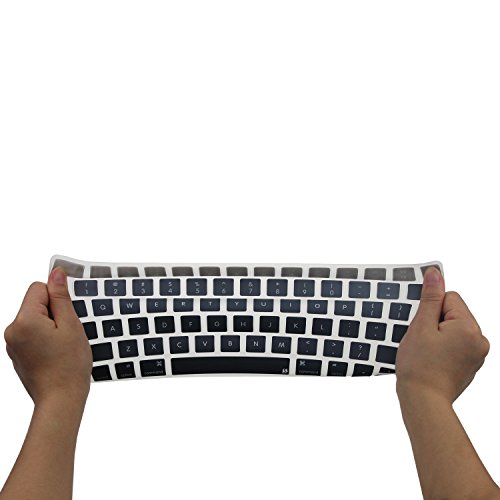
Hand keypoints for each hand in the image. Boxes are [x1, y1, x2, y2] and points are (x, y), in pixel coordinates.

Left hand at [4, 267, 91, 406]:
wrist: (60, 400)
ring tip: (63, 345)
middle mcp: (12, 331)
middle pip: (36, 304)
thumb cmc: (68, 366)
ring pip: (36, 320)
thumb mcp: (71, 325)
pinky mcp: (18, 354)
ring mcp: (13, 344)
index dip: (58, 298)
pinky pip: (33, 334)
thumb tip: (56, 273)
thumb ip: (61, 297)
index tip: (69, 314)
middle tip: (68, 332)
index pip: (39, 288)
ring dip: (52, 326)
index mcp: (23, 321)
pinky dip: (46, 338)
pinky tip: (57, 352)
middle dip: (55, 313)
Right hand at [396, 267, 489, 403]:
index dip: (429, 309)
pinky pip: (454, 344)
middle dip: (433, 322)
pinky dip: (441, 347)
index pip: (449, 298)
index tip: (421, 325)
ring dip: (436, 334)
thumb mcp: (420, 326)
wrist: (423, 401)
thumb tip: (435, 274)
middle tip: (422, 341)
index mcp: (470, 328)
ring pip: (452, 329)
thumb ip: (429, 298)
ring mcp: (476, 354)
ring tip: (425, 351)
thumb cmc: (420, 367)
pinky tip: (431, 358)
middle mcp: (479, 340)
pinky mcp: (470, 364)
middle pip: (452, 313)